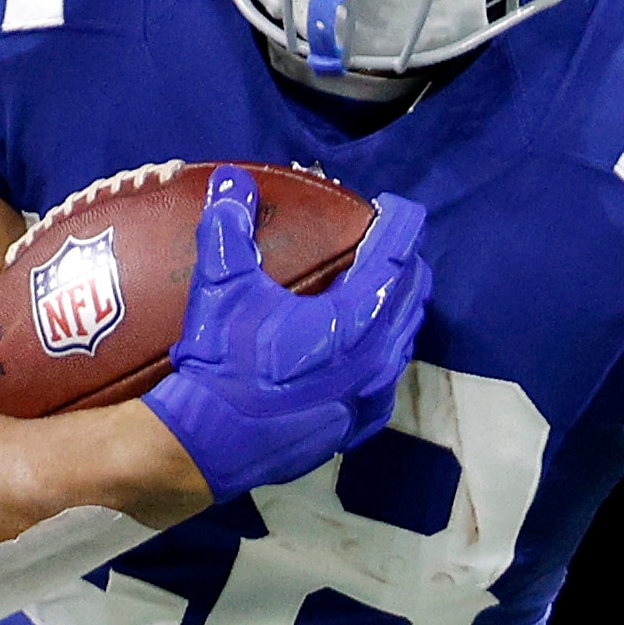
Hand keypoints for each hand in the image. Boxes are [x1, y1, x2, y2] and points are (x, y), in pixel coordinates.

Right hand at [142, 170, 430, 500]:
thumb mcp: (222, 288)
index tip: (392, 205)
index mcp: (355, 318)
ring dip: (397, 308)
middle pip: (412, 294)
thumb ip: (229, 227)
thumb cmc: (222, 364)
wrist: (211, 444)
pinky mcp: (357, 425)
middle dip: (405, 262)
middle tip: (385, 242)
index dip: (401, 222)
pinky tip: (365, 350)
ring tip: (378, 289)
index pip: (398, 254)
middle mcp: (377, 357)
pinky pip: (387, 379)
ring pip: (404, 338)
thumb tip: (231, 180)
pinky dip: (383, 354)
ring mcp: (371, 395)